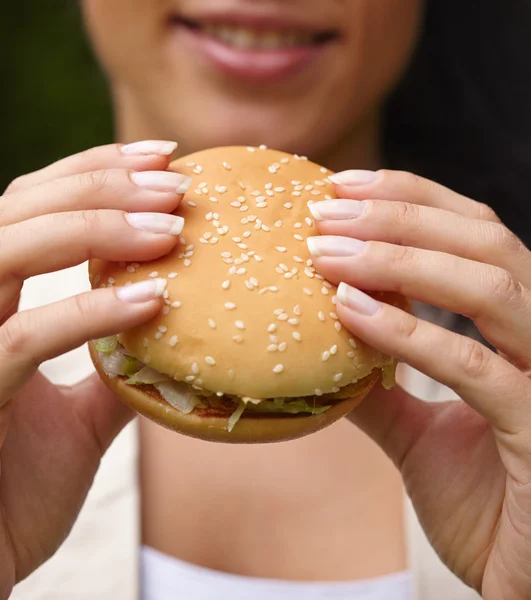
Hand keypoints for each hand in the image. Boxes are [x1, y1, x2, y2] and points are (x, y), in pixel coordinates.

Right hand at [0, 141, 188, 597]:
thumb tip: (166, 342)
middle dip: (102, 184)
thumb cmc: (15, 491)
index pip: (35, 208)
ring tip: (171, 228)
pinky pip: (24, 337)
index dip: (95, 171)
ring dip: (95, 227)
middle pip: (22, 208)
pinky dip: (89, 312)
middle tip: (177, 183)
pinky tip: (152, 301)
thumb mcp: (79, 418)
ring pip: (7, 247)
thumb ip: (115, 371)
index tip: (164, 158)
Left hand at [308, 169, 530, 598]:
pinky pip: (476, 366)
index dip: (413, 199)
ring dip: (399, 257)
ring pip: (489, 285)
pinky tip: (350, 309)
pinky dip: (409, 332)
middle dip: (398, 216)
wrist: (527, 584)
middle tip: (324, 209)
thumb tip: (329, 345)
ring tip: (325, 251)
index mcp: (522, 328)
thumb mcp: (419, 434)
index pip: (476, 235)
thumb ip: (380, 386)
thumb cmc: (489, 506)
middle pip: (484, 241)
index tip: (342, 188)